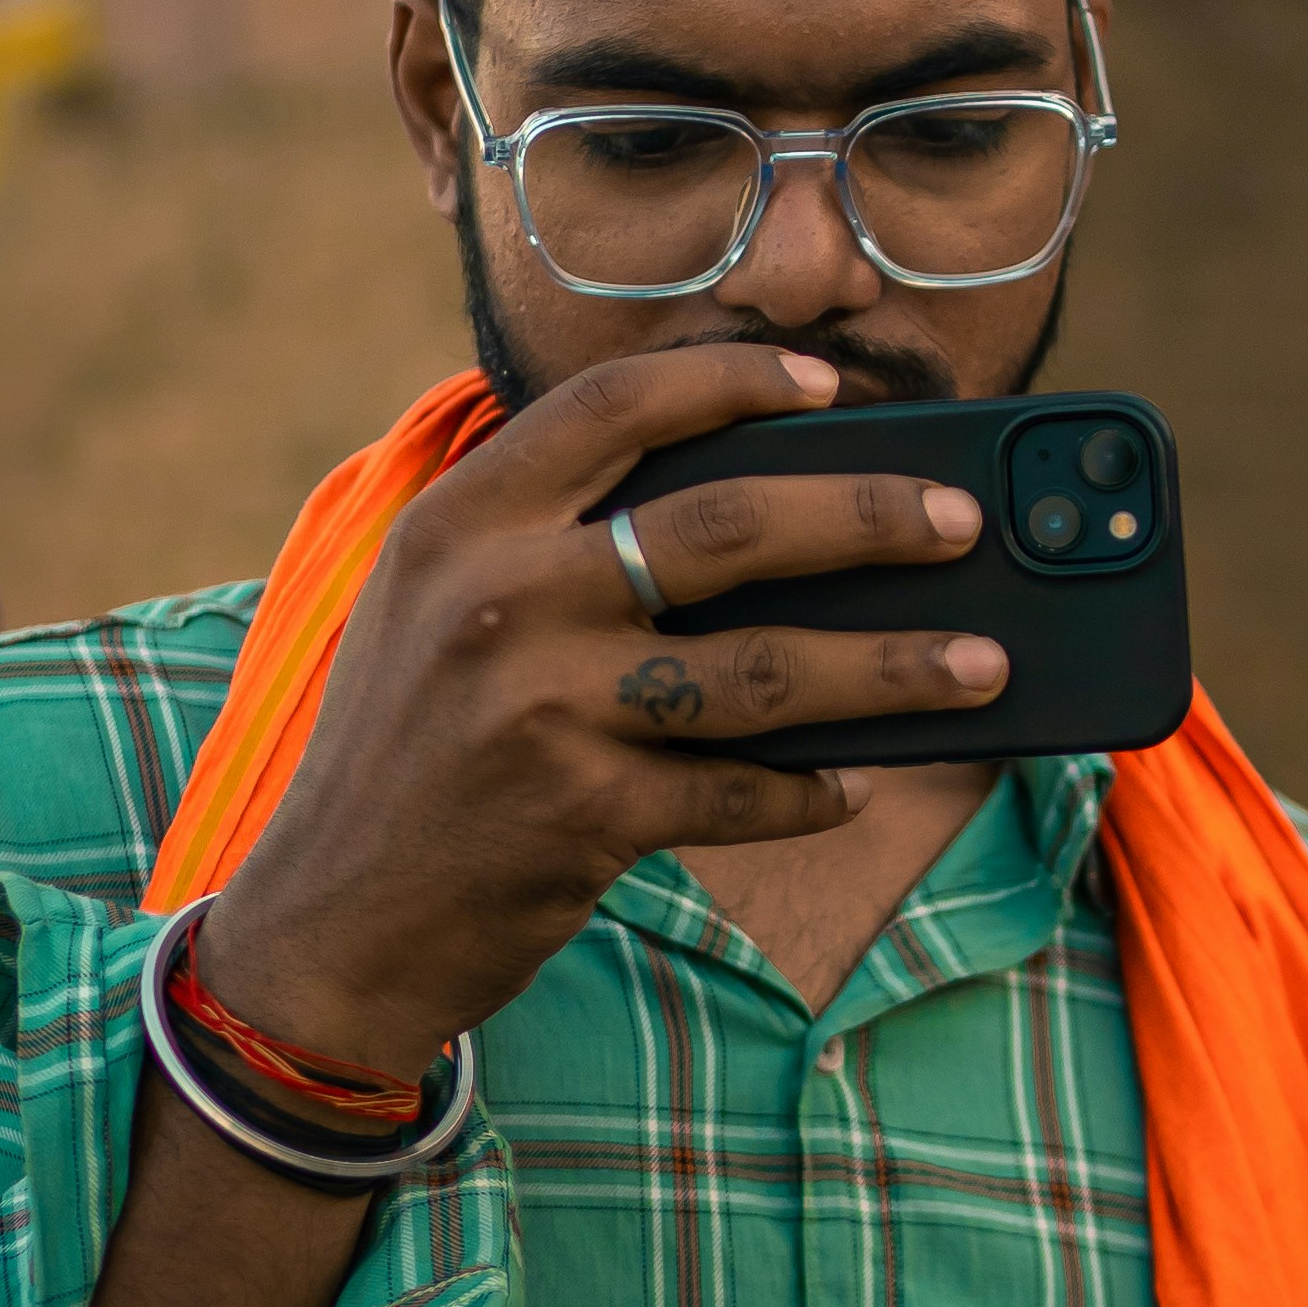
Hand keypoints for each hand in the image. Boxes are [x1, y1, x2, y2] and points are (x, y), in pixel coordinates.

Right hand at [199, 345, 1004, 1085]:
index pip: (614, 405)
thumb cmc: (407, 757)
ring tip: (982, 663)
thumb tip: (753, 507)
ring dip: (895, 669)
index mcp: (460, 523)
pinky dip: (812, 791)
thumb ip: (546, 544)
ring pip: (766, 669)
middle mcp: (496, 598)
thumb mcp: (434, 614)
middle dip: (870, 518)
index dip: (733, 379)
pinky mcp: (580, 814)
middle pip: (728, 526)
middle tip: (960, 520)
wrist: (326, 927)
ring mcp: (539, 707)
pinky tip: (853, 785)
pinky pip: (741, 790)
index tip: (830, 384)